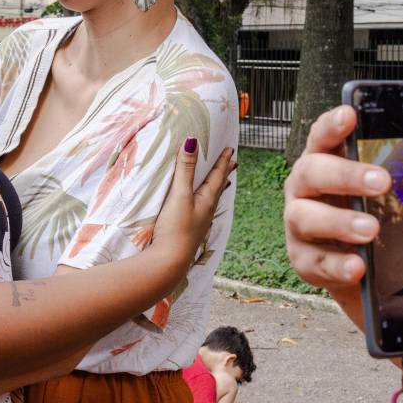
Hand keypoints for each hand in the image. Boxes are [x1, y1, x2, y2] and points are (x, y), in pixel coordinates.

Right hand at [145, 137, 236, 277]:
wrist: (169, 261)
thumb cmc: (176, 227)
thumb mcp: (179, 195)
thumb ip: (185, 169)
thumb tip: (192, 141)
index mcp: (207, 199)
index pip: (218, 175)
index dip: (223, 161)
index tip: (231, 149)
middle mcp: (206, 209)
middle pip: (219, 186)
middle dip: (225, 173)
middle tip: (233, 162)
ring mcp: (200, 221)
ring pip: (213, 198)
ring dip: (218, 187)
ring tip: (225, 181)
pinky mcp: (191, 230)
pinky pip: (204, 208)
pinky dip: (207, 200)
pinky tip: (203, 205)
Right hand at [282, 105, 402, 301]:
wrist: (360, 256)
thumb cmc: (372, 207)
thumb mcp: (401, 190)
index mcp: (327, 158)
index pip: (323, 134)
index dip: (333, 124)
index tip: (350, 114)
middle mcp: (305, 187)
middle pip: (313, 171)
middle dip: (346, 175)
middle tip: (381, 183)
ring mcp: (298, 222)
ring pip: (306, 217)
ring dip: (340, 222)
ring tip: (372, 229)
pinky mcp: (303, 258)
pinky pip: (315, 261)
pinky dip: (337, 265)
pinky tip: (358, 267)